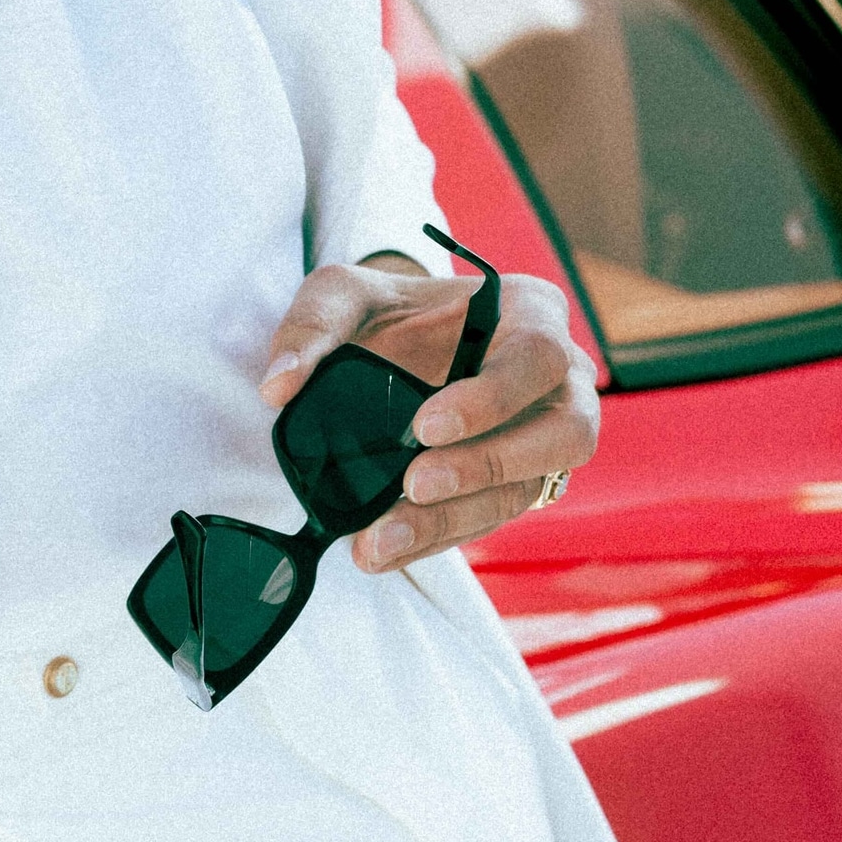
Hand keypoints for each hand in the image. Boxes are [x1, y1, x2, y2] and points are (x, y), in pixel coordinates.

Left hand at [256, 252, 597, 571]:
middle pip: (563, 431)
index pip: (538, 353)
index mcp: (532, 311)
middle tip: (414, 483)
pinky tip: (388, 548)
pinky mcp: (521, 482)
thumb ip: (313, 324)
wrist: (402, 343)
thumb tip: (279, 384)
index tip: (425, 425)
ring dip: (458, 517)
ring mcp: (549, 434)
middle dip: (487, 465)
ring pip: (529, 488)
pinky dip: (439, 536)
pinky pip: (493, 518)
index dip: (492, 396)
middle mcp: (561, 378)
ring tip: (384, 537)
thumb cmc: (388, 309)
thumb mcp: (346, 294)